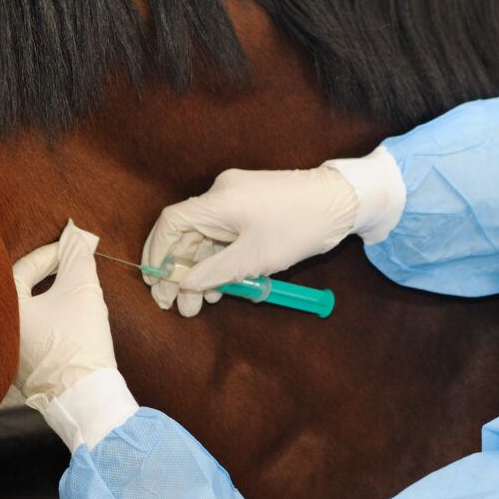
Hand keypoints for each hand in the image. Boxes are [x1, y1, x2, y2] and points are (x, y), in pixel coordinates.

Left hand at [11, 220, 118, 419]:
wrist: (87, 398)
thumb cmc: (80, 342)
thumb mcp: (82, 291)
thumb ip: (77, 258)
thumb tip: (76, 237)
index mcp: (3, 310)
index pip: (23, 269)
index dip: (51, 254)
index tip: (73, 249)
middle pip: (19, 291)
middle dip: (46, 276)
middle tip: (69, 266)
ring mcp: (6, 355)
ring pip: (26, 315)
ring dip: (47, 300)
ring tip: (72, 293)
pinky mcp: (22, 372)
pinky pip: (30, 336)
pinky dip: (47, 323)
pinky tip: (67, 323)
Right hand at [142, 166, 358, 316]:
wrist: (343, 201)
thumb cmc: (300, 227)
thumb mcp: (255, 258)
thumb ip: (214, 272)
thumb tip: (183, 284)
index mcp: (218, 200)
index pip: (171, 224)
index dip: (158, 254)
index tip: (156, 284)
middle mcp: (222, 194)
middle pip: (186, 234)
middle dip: (181, 271)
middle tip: (178, 305)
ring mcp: (236, 197)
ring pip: (206, 237)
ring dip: (202, 269)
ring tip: (204, 302)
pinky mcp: (250, 205)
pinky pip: (224, 233)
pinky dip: (220, 258)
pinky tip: (222, 284)